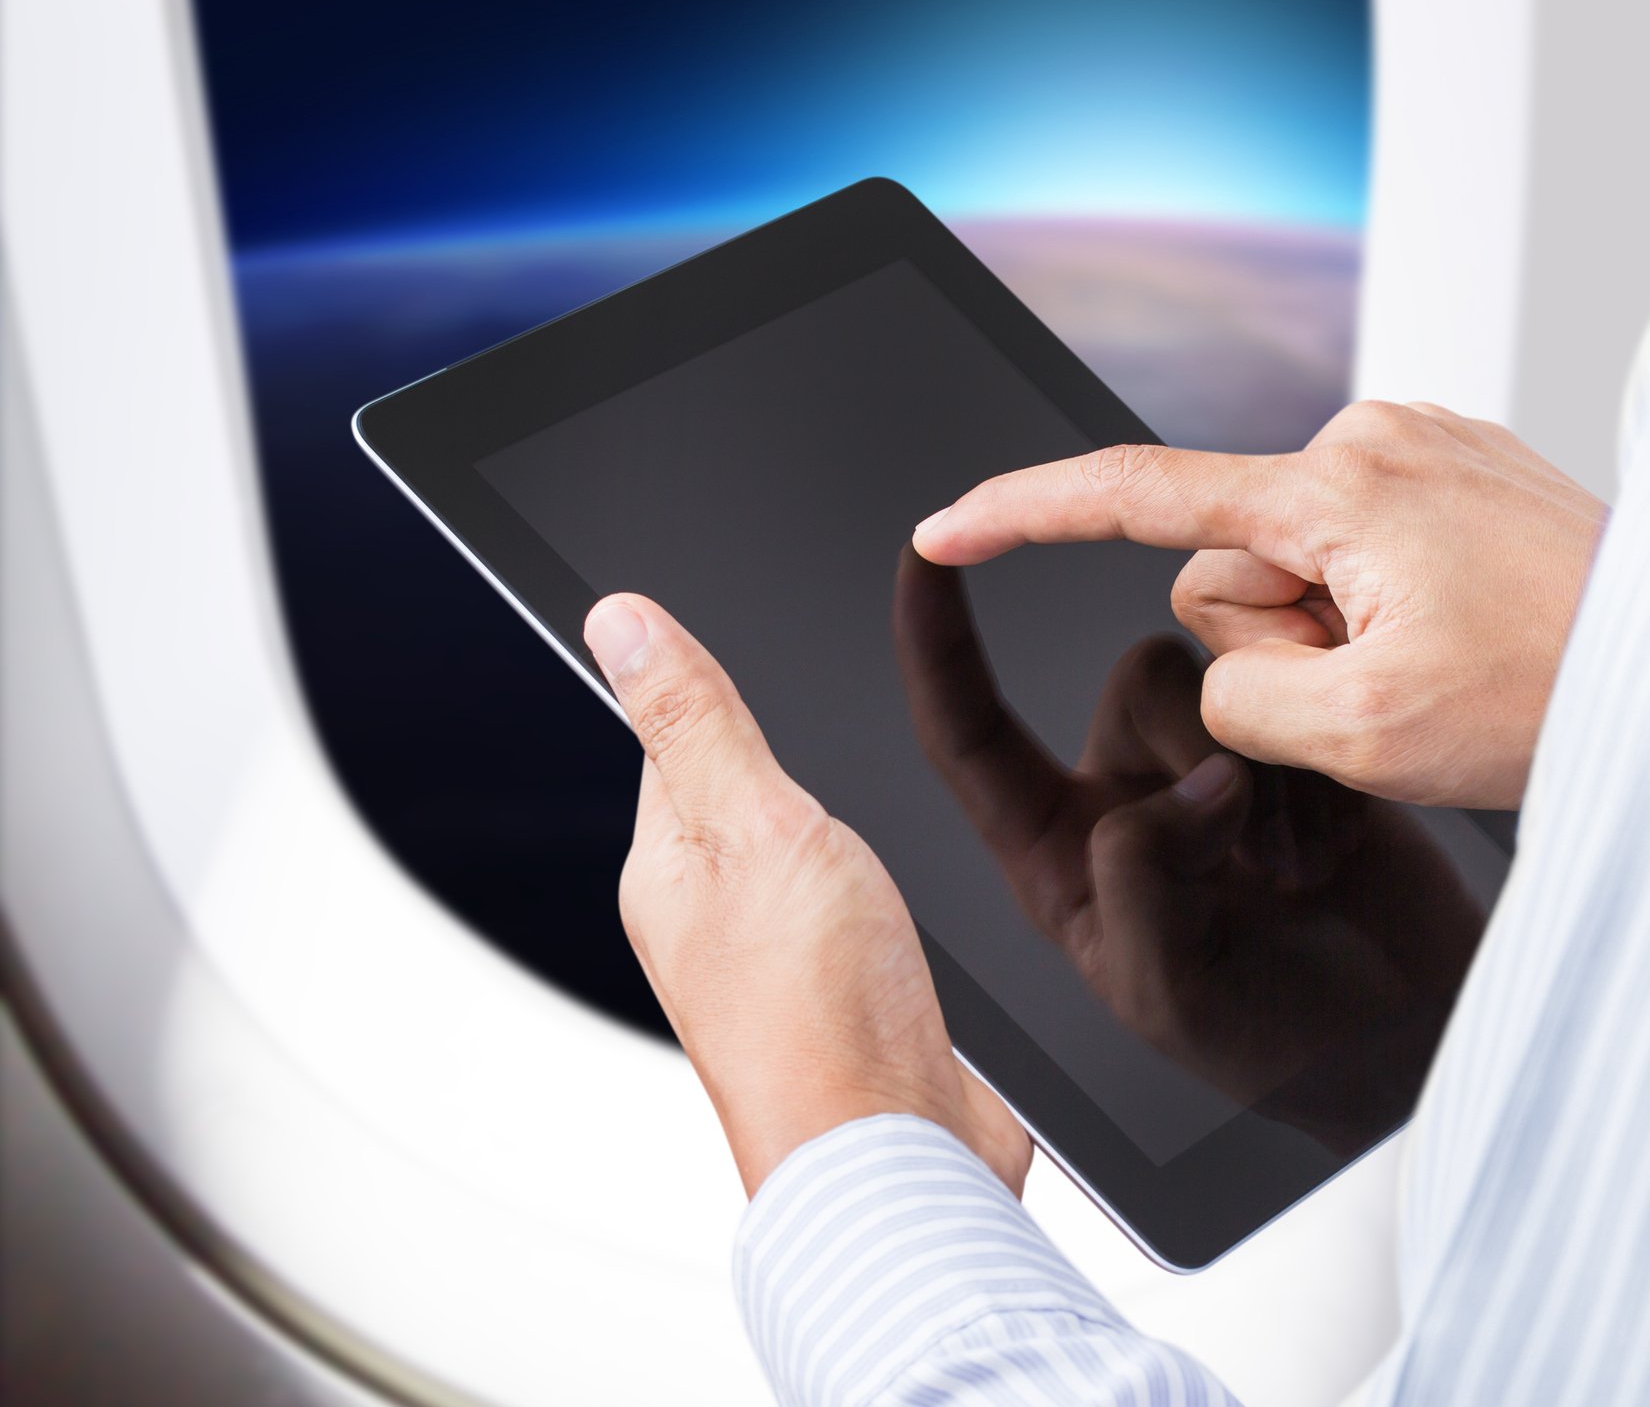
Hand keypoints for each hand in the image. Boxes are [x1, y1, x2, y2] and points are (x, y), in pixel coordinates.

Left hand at [584, 593, 1030, 1196]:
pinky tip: (904, 883)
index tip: (741, 646)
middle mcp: (711, 918)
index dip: (708, 686)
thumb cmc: (821, 1016)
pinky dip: (879, 879)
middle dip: (782, 751)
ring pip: (802, 852)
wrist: (899, 1156)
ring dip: (836, 821)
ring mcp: (780, 961)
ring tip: (869, 795)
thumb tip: (617, 622)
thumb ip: (697, 721)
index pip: (669, 741)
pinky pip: (853, 908)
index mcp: (666, 870)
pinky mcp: (849, 996)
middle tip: (826, 707)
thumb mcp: (755, 824)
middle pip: (738, 797)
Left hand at [893, 551, 1484, 1147]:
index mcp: (1057, 853)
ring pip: (1220, 680)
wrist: (1398, 1041)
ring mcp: (1213, 771)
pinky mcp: (1297, 754)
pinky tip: (1337, 847)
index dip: (936, 644)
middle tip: (1255, 863)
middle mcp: (1126, 794)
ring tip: (1303, 866)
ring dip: (1269, 766)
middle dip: (1197, 743)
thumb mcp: (1167, 992)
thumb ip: (1144, 881)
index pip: (969, 734)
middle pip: (1136, 681)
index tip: (921, 555)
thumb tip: (1194, 786)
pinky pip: (1300, 697)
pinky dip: (1321, 770)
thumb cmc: (1272, 1043)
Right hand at [911, 402, 1604, 807]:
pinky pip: (1363, 556)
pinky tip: (1465, 633)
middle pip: (1232, 569)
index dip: (1024, 515)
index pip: (1135, 495)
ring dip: (1342, 635)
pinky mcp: (1455, 474)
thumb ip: (1239, 697)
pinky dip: (1388, 610)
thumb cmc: (1562, 692)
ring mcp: (1420, 449)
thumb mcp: (1363, 736)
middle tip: (1392, 686)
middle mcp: (1371, 439)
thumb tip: (1233, 661)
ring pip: (1299, 573)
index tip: (944, 528)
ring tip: (1445, 661)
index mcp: (1333, 488)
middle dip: (1282, 644)